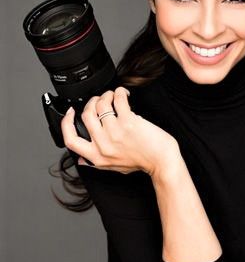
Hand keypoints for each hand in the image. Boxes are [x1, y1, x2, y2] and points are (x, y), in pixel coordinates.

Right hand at [60, 86, 178, 175]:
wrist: (162, 161)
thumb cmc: (142, 162)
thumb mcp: (113, 168)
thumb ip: (95, 163)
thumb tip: (80, 160)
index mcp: (97, 156)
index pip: (70, 140)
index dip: (66, 123)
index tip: (70, 113)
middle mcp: (103, 144)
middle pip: (85, 115)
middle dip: (91, 102)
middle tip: (99, 100)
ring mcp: (115, 132)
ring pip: (101, 105)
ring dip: (106, 95)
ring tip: (113, 96)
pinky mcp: (128, 122)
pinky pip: (118, 100)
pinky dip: (119, 93)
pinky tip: (123, 94)